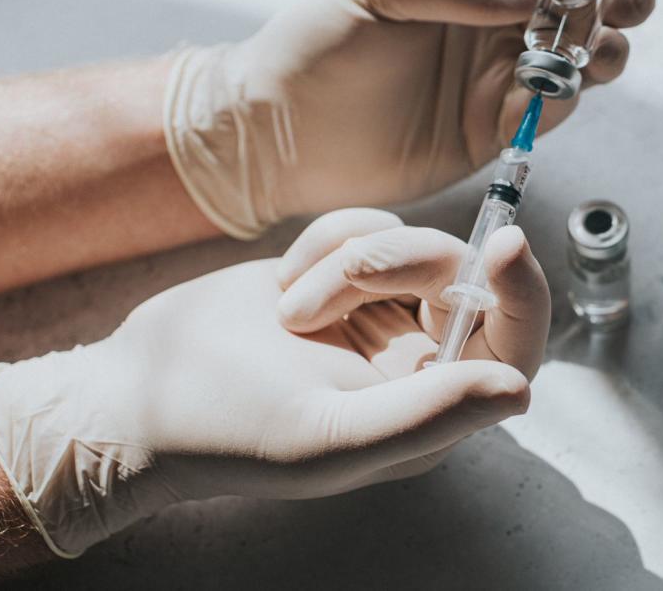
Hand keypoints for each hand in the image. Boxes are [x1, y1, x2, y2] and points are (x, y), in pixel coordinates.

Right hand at [0, 209, 548, 556]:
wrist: (139, 392)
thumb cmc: (228, 432)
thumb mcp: (329, 437)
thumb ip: (428, 415)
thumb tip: (520, 390)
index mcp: (433, 409)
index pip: (516, 345)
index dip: (523, 293)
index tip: (504, 245)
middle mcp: (420, 360)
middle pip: (461, 275)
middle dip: (397, 264)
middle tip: (324, 292)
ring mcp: (382, 312)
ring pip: (410, 242)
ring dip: (345, 259)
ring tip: (289, 309)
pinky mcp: (344, 273)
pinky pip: (367, 224)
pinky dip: (322, 241)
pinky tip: (281, 285)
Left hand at [164, 0, 654, 238]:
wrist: (280, 138)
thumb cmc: (312, 48)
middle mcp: (483, 26)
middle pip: (569, 4)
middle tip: (630, 0)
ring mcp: (491, 80)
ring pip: (573, 58)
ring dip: (599, 48)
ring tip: (600, 48)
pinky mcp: (492, 132)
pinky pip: (548, 111)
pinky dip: (562, 99)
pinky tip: (549, 93)